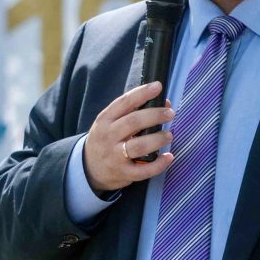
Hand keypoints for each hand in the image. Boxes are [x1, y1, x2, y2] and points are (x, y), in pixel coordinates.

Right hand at [79, 81, 174, 195]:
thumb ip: (131, 112)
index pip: (124, 102)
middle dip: (155, 115)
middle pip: (133, 122)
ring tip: (168, 135)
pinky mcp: (123, 173)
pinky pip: (144, 170)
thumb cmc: (105, 140)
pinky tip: (168, 157)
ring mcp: (115, 156)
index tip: (158, 87)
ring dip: (158, 139)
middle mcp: (108, 137)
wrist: (89, 168)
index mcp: (105, 120)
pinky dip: (159, 164)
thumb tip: (163, 102)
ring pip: (139, 146)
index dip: (142, 93)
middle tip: (170, 113)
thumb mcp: (109, 123)